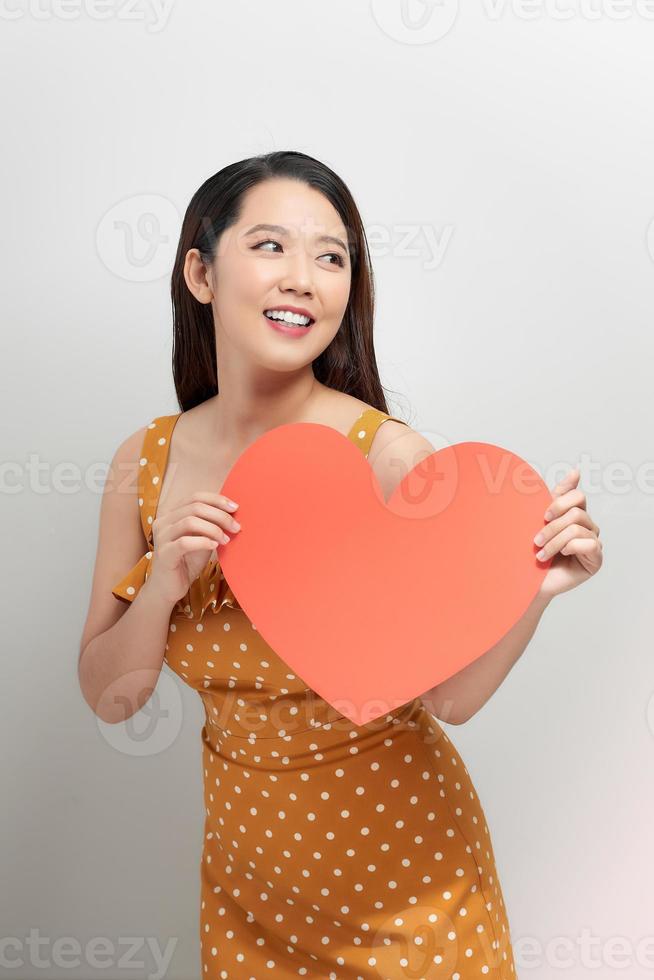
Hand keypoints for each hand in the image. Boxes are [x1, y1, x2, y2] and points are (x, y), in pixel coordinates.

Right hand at [147, 491, 240, 604]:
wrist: (169, 588)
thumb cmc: (187, 561)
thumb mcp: (202, 539)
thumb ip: (211, 525)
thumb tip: (233, 513)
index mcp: (172, 514)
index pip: (195, 497)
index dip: (217, 500)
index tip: (235, 507)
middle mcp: (163, 521)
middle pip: (195, 507)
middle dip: (220, 515)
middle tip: (236, 526)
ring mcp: (161, 537)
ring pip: (190, 521)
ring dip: (213, 528)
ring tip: (226, 539)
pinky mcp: (164, 554)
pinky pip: (184, 542)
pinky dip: (203, 541)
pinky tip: (215, 546)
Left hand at [533, 467, 602, 599]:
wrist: (526, 579)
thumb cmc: (532, 549)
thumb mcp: (540, 519)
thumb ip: (557, 495)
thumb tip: (576, 471)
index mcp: (574, 513)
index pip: (577, 495)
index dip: (560, 502)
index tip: (544, 515)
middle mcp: (587, 526)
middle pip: (576, 511)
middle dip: (551, 526)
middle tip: (536, 540)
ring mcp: (593, 542)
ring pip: (577, 527)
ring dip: (554, 541)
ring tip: (541, 554)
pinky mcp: (596, 559)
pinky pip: (589, 543)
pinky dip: (570, 548)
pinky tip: (561, 556)